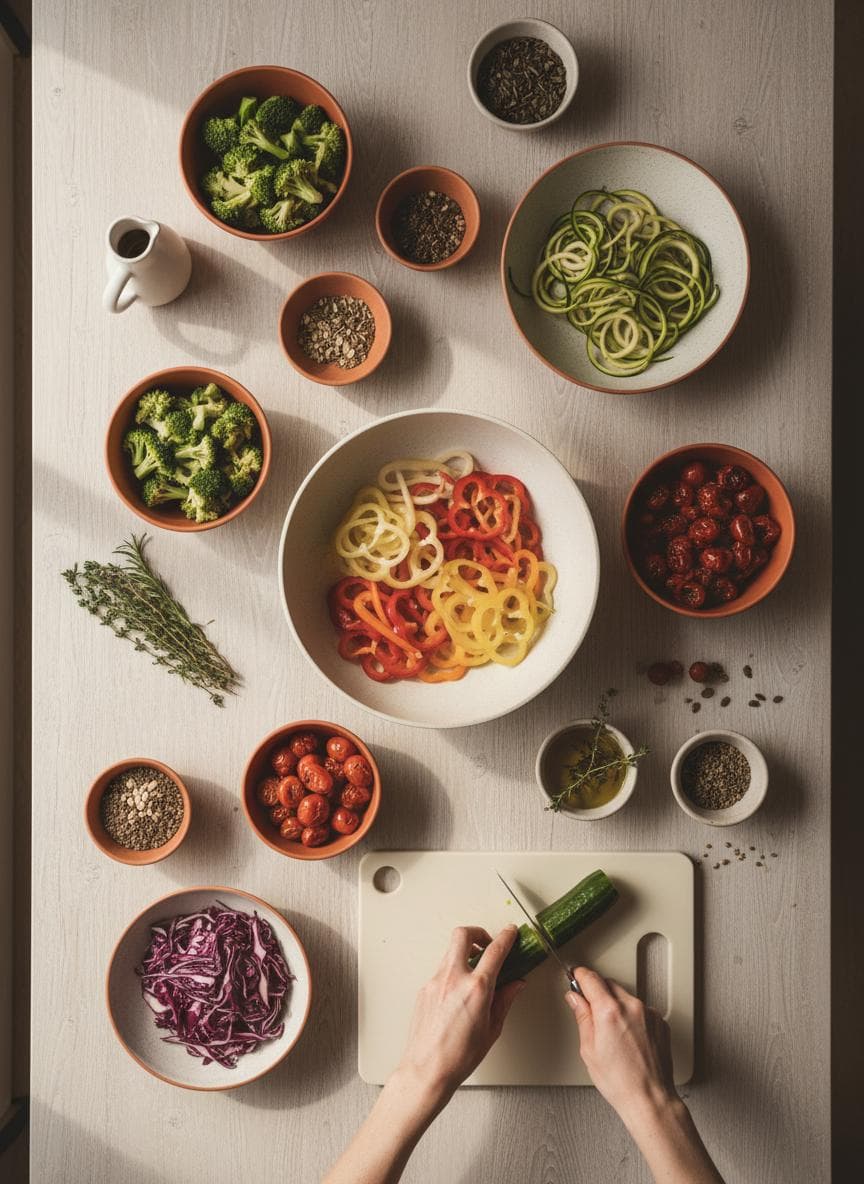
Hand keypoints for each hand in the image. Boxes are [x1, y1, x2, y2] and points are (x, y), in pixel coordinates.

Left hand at [397, 924, 523, 1099]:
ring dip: (464, 953)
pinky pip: (441, 971)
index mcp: (476, 988)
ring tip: (475, 970)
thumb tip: (515, 985)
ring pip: (450, 952)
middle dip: (478, 932)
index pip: (495, 951)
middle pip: (463, 934)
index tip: (511, 932)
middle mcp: (453, 979)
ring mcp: (436, 982)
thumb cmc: (458, 1056)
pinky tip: (460, 990)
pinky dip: (453, 972)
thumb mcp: (492, 1029)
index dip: (506, 937)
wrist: (427, 1070)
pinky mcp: (424, 989)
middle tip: (487, 942)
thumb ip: (504, 1000)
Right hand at [565, 966, 674, 1117]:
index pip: (590, 978)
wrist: (649, 1098)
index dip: (579, 976)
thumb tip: (575, 998)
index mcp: (609, 1011)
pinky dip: (631, 1016)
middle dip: (597, 992)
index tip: (575, 977)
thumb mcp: (588, 1049)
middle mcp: (631, 1006)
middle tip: (590, 1010)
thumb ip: (582, 1017)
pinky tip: (627, 1037)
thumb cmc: (620, 1081)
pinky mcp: (660, 1022)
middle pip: (608, 984)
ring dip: (615, 1004)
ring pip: (625, 996)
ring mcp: (648, 1013)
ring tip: (612, 1033)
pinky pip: (640, 1009)